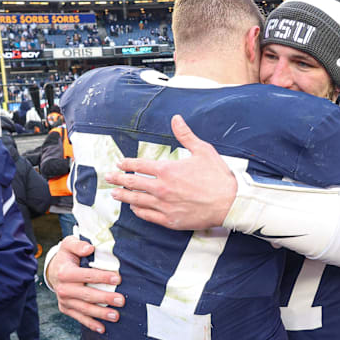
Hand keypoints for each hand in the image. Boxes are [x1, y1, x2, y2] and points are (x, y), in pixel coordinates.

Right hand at [47, 236, 124, 333]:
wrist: (53, 270)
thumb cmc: (67, 255)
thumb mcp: (69, 244)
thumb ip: (78, 245)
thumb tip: (89, 248)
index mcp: (64, 272)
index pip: (86, 275)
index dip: (102, 277)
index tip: (117, 279)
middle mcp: (63, 288)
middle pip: (87, 295)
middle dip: (105, 298)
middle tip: (121, 300)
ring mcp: (64, 300)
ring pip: (84, 309)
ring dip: (101, 314)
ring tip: (116, 316)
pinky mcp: (66, 308)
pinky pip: (79, 317)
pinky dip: (90, 324)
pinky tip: (102, 328)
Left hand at [104, 115, 236, 229]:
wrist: (230, 203)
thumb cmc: (218, 176)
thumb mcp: (202, 150)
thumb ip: (185, 135)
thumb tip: (176, 118)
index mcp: (167, 170)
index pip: (139, 166)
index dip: (127, 164)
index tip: (120, 163)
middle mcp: (162, 188)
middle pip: (133, 183)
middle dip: (118, 179)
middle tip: (109, 177)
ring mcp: (164, 206)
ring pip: (136, 201)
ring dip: (123, 196)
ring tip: (114, 194)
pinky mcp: (170, 220)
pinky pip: (148, 216)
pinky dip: (138, 211)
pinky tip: (134, 209)